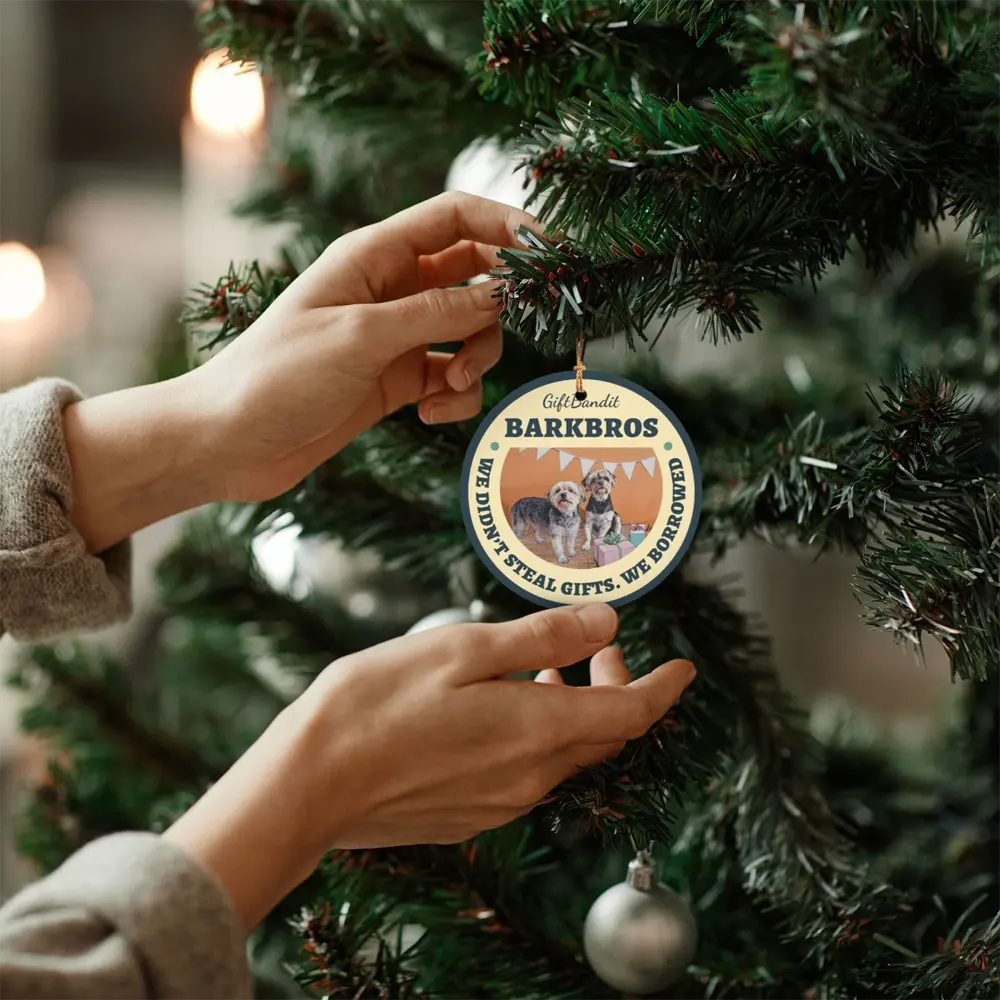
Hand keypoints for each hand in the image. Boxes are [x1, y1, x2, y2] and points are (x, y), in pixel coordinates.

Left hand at [62, 192, 534, 552]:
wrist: (229, 442)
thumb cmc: (277, 376)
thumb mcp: (362, 337)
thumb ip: (438, 313)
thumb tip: (503, 294)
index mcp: (374, 256)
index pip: (457, 217)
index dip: (509, 224)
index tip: (554, 252)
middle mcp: (390, 289)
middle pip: (475, 275)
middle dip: (497, 308)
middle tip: (503, 335)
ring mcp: (396, 336)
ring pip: (471, 331)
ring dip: (476, 359)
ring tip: (448, 388)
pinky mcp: (396, 380)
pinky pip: (451, 376)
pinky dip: (454, 396)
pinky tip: (429, 415)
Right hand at [164, 603, 694, 930]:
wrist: (308, 786)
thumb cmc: (377, 705)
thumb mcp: (463, 651)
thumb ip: (542, 638)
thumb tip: (606, 620)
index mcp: (538, 732)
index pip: (631, 713)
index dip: (664, 687)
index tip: (685, 667)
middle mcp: (531, 777)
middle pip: (602, 733)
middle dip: (614, 684)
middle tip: (600, 642)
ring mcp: (501, 802)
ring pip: (565, 752)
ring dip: (573, 707)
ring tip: (549, 665)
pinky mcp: (472, 814)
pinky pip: (529, 772)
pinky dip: (539, 733)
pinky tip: (505, 704)